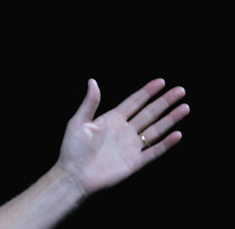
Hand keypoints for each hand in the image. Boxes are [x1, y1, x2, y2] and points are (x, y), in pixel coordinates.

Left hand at [57, 78, 189, 196]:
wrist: (73, 175)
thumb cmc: (72, 149)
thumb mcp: (78, 122)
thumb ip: (89, 103)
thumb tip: (92, 81)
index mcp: (112, 119)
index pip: (134, 102)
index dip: (147, 92)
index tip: (161, 82)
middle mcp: (124, 130)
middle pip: (149, 113)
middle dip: (165, 101)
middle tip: (180, 90)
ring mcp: (131, 146)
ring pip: (156, 129)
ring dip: (170, 119)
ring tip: (185, 107)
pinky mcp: (135, 162)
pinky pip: (154, 151)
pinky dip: (166, 144)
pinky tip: (177, 134)